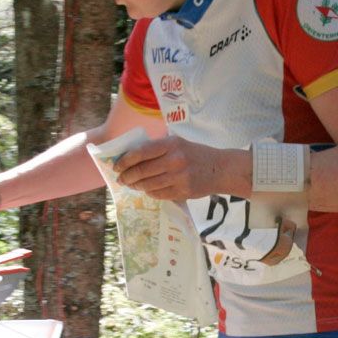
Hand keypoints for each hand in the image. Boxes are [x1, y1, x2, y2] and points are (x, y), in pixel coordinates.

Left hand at [113, 135, 239, 200]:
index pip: (141, 153)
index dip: (125, 161)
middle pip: (141, 171)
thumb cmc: (196, 154)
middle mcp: (174, 161)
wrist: (220, 169)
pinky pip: (158, 194)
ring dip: (136, 185)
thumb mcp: (178, 143)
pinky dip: (149, 192)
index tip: (117, 166)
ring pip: (148, 185)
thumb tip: (131, 156)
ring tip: (131, 184)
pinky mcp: (182, 192)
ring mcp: (178, 178)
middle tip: (121, 178)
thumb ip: (158, 148)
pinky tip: (146, 189)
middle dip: (127, 176)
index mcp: (171, 145)